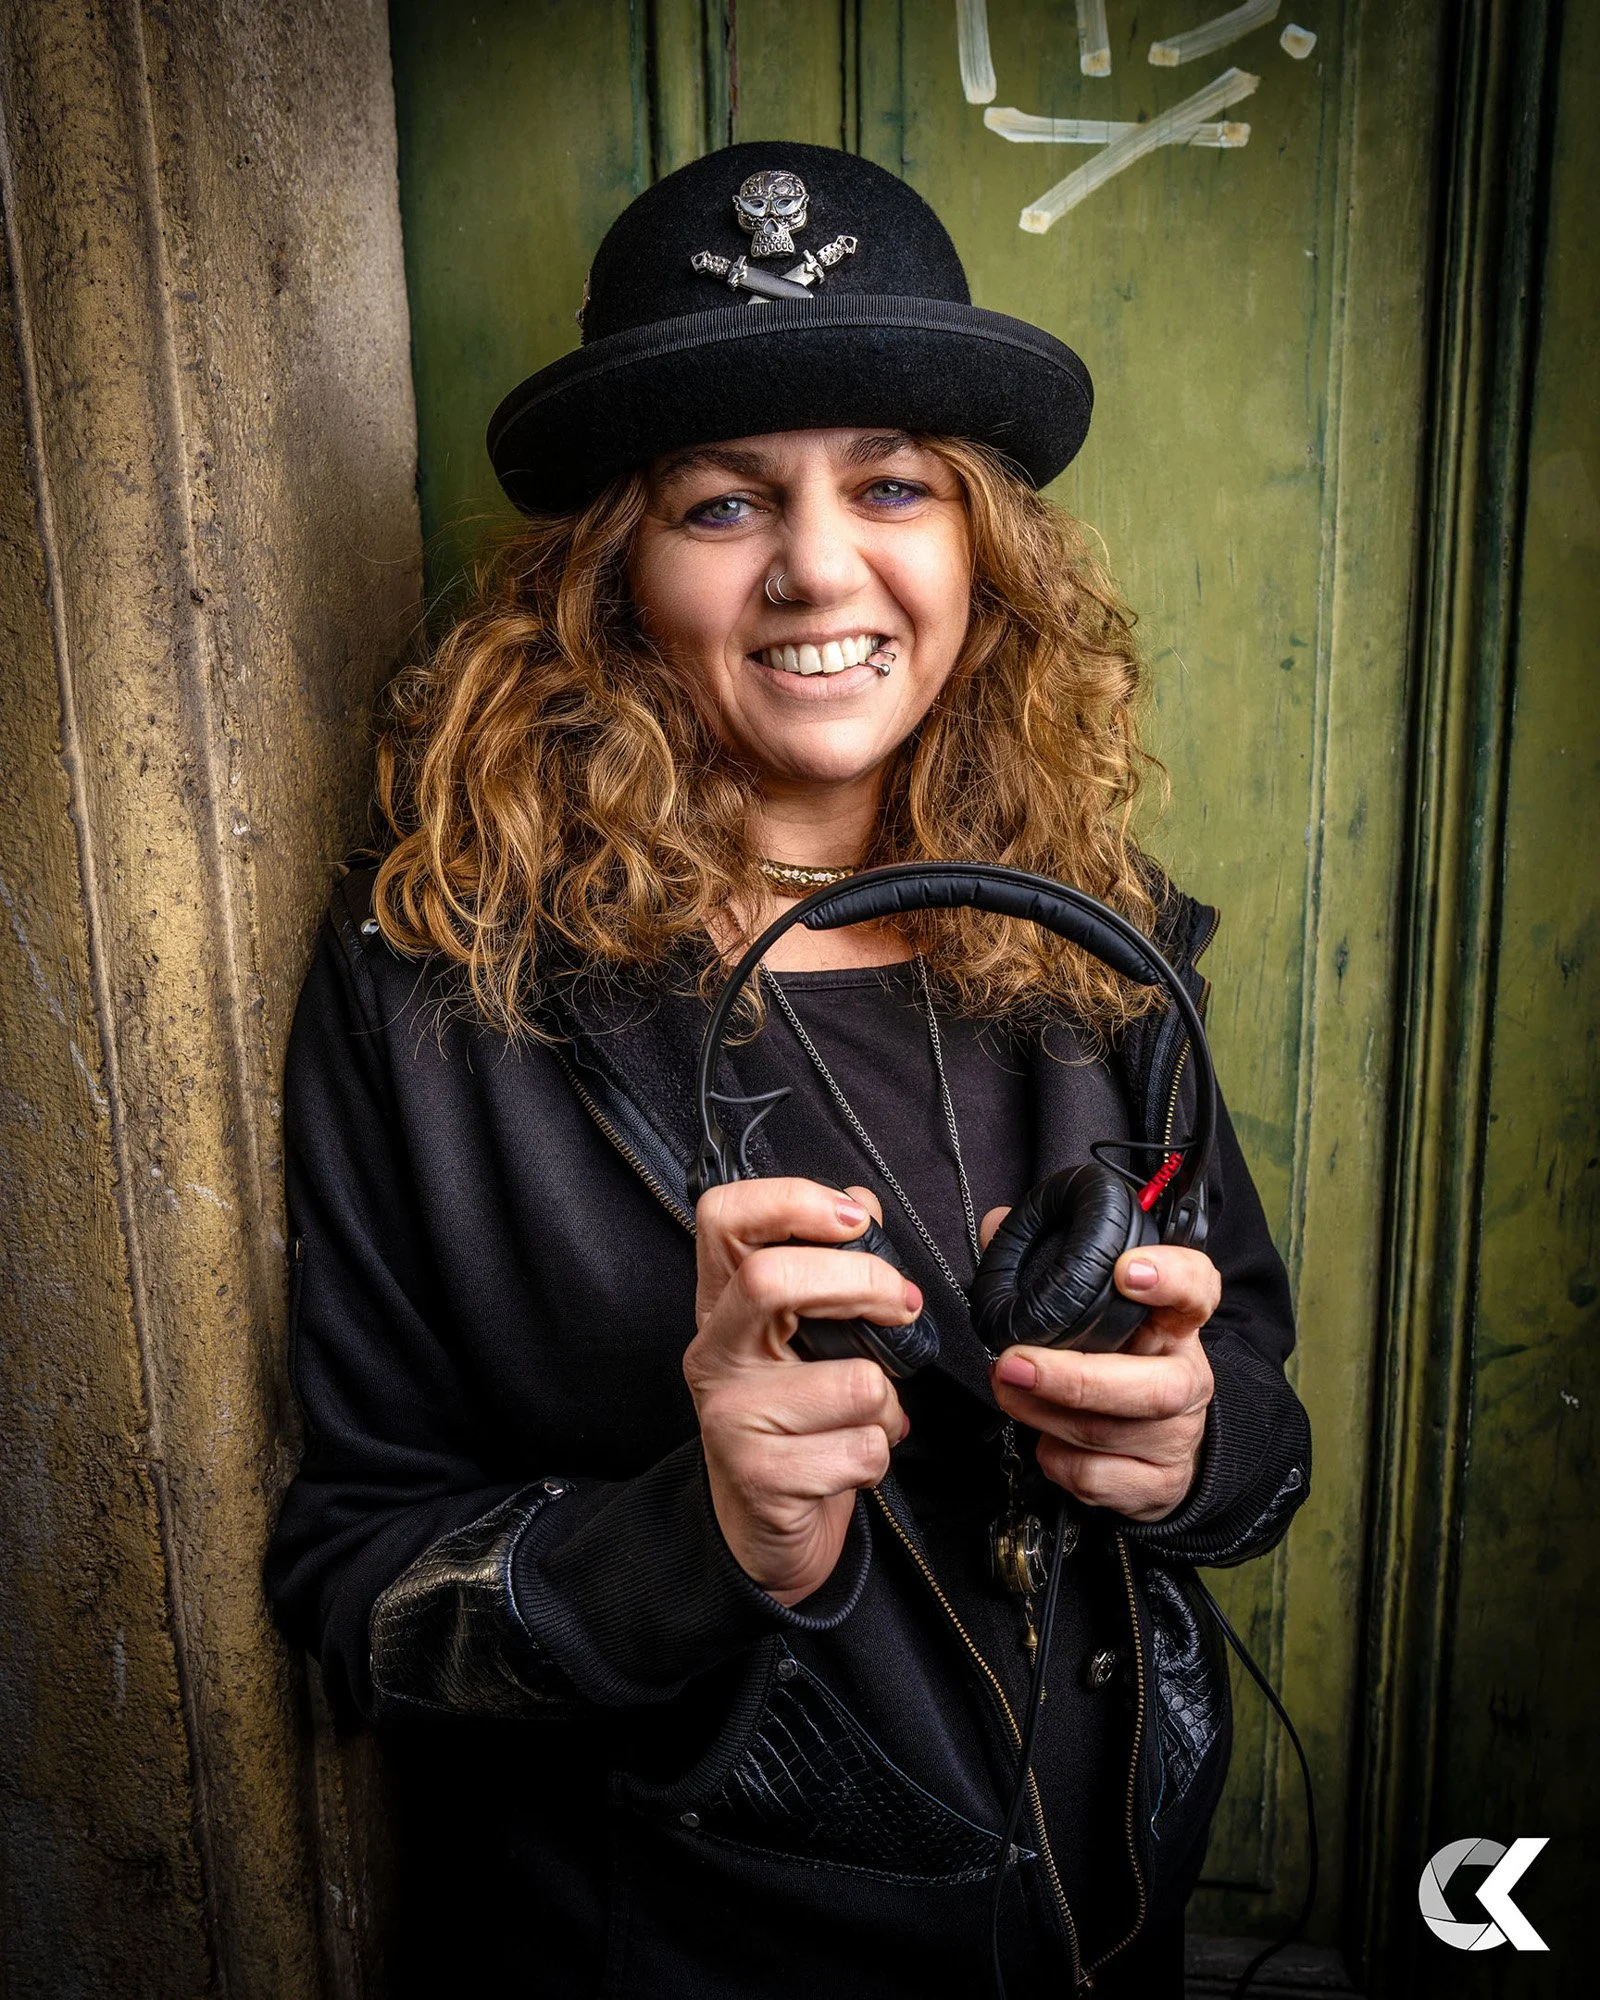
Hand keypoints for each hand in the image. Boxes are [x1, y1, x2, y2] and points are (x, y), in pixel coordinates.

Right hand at [684, 1179, 919, 1604]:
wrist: (761, 1532)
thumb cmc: (795, 1420)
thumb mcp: (805, 1335)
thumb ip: (832, 1264)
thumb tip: (861, 1202)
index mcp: (722, 1303)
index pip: (722, 1216)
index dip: (790, 1198)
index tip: (852, 1219)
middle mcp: (713, 1352)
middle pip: (771, 1279)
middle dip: (863, 1283)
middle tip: (903, 1304)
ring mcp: (729, 1416)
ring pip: (852, 1381)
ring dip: (887, 1403)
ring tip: (869, 1417)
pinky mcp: (760, 1477)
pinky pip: (862, 1448)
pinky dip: (880, 1455)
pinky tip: (853, 1459)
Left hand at [981, 1206, 1217, 1521]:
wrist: (1159, 1444)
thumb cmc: (1115, 1361)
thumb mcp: (1091, 1312)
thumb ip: (1046, 1264)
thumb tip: (996, 1225)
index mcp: (1175, 1323)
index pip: (1198, 1288)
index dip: (1170, 1277)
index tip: (1126, 1270)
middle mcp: (1187, 1377)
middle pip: (1155, 1386)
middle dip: (1076, 1378)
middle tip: (1015, 1363)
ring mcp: (1178, 1435)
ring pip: (1113, 1433)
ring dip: (1045, 1415)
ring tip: (1006, 1390)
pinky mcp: (1159, 1483)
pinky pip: (1098, 1477)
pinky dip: (1059, 1460)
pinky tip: (1044, 1440)